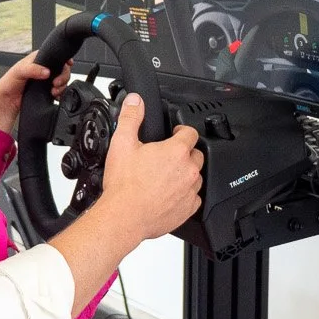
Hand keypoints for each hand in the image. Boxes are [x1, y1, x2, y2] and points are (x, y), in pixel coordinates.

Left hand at [0, 49, 70, 134]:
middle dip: (63, 76)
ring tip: (54, 91)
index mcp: (37, 59)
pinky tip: (55, 96)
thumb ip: (33, 69)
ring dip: (61, 86)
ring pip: (61, 80)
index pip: (54, 56)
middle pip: (61, 69)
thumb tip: (46, 71)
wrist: (7, 100)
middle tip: (57, 83)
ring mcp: (46, 80)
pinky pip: (59, 90)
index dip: (63, 59)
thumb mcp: (19, 71)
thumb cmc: (9, 82)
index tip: (68, 64)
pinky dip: (60, 93)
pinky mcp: (47, 91)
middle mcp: (43, 69)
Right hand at [93, 95, 202, 240]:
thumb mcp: (122, 144)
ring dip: (186, 174)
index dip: (182, 131)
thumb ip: (131, 118)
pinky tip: (170, 194)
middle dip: (184, 153)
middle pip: (196, 154)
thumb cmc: (124, 185)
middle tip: (167, 157)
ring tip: (167, 176)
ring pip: (196, 176)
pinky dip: (185, 195)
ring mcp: (190, 190)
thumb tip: (135, 101)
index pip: (190, 133)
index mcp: (175, 151)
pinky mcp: (188, 209)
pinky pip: (194, 198)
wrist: (124, 216)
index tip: (176, 134)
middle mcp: (188, 170)